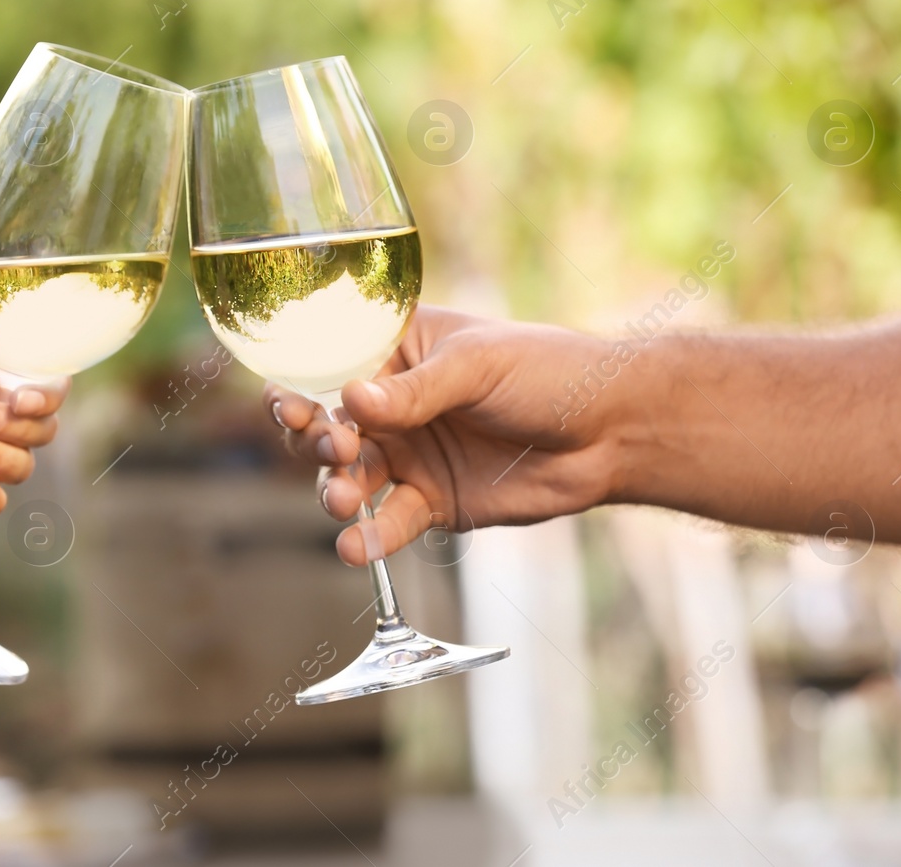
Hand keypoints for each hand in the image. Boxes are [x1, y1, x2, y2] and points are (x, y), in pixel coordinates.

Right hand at [267, 306, 623, 564]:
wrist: (610, 432)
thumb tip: (351, 400)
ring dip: (337, 490)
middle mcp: (391, 405)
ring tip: (343, 500)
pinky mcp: (431, 502)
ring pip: (351, 478)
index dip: (297, 387)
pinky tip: (356, 549)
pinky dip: (370, 538)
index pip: (328, 367)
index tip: (290, 407)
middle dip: (314, 442)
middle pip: (326, 428)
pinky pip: (389, 523)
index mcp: (395, 352)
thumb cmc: (548, 372)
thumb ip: (416, 391)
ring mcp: (408, 455)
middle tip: (334, 450)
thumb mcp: (479, 366)